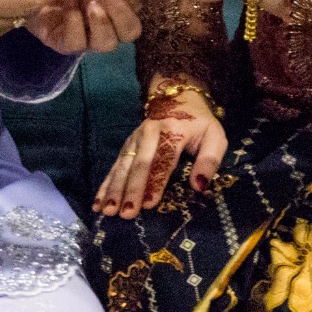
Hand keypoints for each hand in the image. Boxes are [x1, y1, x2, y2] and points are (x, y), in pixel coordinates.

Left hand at [25, 0, 141, 53]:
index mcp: (118, 3)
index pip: (138, 5)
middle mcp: (109, 24)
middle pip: (131, 30)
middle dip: (121, 9)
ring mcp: (88, 38)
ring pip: (108, 43)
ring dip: (100, 18)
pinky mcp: (66, 44)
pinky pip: (77, 42)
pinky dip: (74, 21)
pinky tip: (68, 3)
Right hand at [94, 85, 227, 219]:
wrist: (178, 98)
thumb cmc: (199, 124)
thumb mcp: (215, 136)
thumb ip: (210, 160)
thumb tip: (199, 186)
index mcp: (172, 132)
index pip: (163, 160)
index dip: (155, 182)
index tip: (149, 204)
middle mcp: (148, 134)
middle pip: (138, 164)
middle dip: (131, 190)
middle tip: (126, 213)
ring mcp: (134, 140)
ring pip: (122, 166)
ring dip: (114, 189)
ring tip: (108, 210)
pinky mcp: (126, 146)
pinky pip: (114, 166)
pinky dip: (104, 185)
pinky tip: (97, 203)